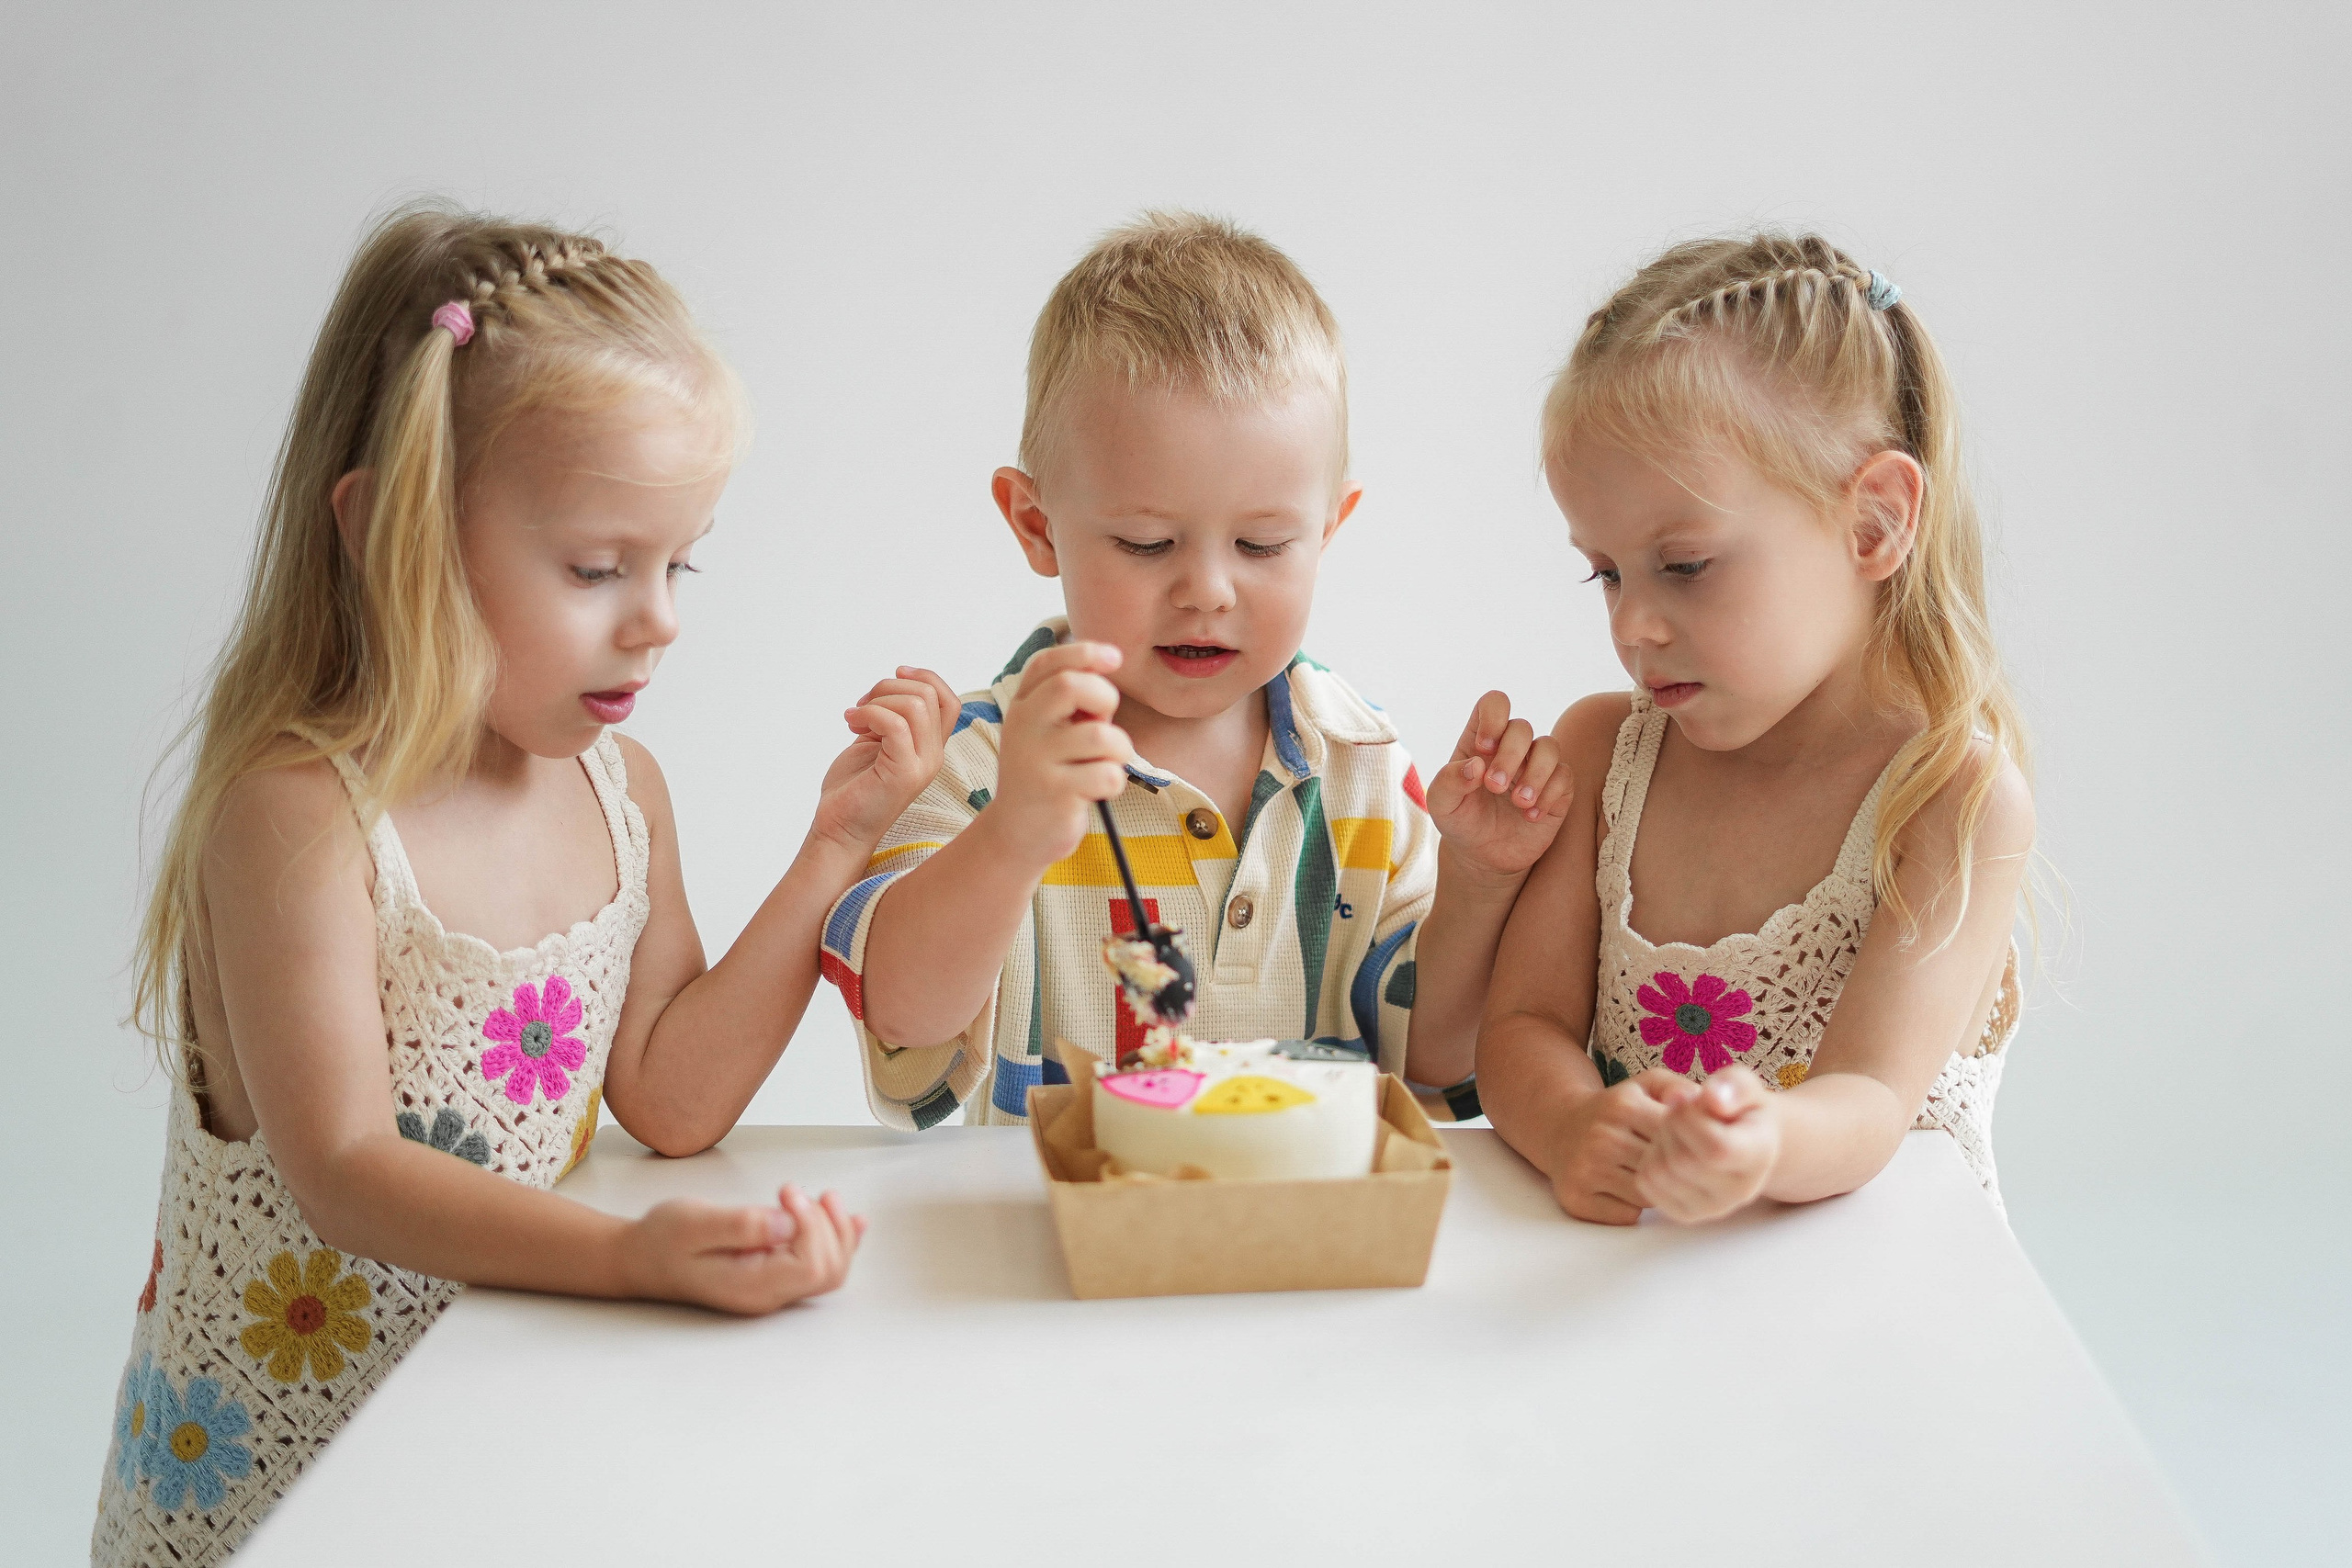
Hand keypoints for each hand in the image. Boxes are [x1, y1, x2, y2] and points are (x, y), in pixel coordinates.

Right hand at [621, 1184, 865, 1313]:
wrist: (638, 1258)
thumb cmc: (661, 1240)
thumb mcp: (693, 1224)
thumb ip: (742, 1225)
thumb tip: (787, 1225)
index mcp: (751, 1286)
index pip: (812, 1264)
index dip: (812, 1225)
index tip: (784, 1192)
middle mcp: (768, 1295)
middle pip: (829, 1269)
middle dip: (827, 1225)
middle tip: (793, 1191)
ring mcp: (773, 1287)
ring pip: (830, 1268)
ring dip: (835, 1230)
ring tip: (823, 1197)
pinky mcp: (773, 1274)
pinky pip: (818, 1264)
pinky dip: (838, 1239)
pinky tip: (851, 1220)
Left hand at [813, 667, 961, 849]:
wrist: (839, 828)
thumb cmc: (854, 788)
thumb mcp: (877, 742)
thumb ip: (891, 718)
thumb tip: (891, 685)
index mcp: (930, 748)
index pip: (949, 700)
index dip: (926, 677)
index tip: (895, 674)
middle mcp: (933, 756)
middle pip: (929, 695)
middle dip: (888, 688)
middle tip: (861, 706)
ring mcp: (922, 765)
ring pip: (915, 705)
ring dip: (877, 700)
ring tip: (854, 717)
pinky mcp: (904, 773)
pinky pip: (895, 724)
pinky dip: (869, 714)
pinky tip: (851, 725)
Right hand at [983, 641, 1133, 870]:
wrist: (1017, 833)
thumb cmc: (1047, 774)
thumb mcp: (1048, 732)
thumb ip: (1072, 702)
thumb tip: (1106, 669)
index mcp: (1022, 706)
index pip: (1048, 663)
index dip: (1084, 652)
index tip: (1114, 657)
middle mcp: (1023, 727)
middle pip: (1070, 686)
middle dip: (1105, 697)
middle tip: (1105, 722)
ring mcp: (1036, 760)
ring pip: (1100, 736)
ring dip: (1119, 749)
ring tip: (1107, 763)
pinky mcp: (1054, 793)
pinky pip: (1107, 775)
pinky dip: (1114, 783)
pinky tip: (1097, 792)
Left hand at [1423, 691, 1572, 878]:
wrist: (1483, 857)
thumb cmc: (1461, 821)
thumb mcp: (1442, 805)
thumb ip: (1448, 781)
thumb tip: (1476, 765)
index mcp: (1481, 741)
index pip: (1495, 704)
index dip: (1493, 717)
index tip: (1483, 747)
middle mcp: (1511, 748)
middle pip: (1522, 727)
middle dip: (1510, 756)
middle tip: (1494, 787)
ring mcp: (1536, 767)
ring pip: (1550, 747)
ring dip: (1535, 774)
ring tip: (1518, 803)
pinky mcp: (1557, 789)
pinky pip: (1565, 777)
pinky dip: (1549, 796)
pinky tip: (1530, 816)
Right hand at [1545, 1068, 1679, 1223]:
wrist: (1558, 1126)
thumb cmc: (1615, 1110)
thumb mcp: (1645, 1086)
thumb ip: (1678, 1089)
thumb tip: (1702, 1104)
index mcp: (1623, 1106)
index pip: (1677, 1139)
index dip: (1689, 1147)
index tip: (1687, 1146)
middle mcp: (1601, 1137)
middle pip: (1664, 1170)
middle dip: (1673, 1171)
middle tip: (1668, 1164)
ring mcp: (1585, 1169)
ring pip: (1648, 1196)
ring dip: (1655, 1191)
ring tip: (1646, 1175)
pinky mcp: (1576, 1198)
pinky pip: (1626, 1215)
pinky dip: (1631, 1207)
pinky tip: (1623, 1190)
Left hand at [1636, 1065, 1780, 1222]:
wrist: (1741, 1138)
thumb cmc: (1739, 1106)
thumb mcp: (1743, 1083)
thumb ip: (1733, 1085)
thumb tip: (1713, 1099)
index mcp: (1759, 1156)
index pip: (1715, 1148)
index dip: (1690, 1118)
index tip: (1691, 1098)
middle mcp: (1740, 1191)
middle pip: (1682, 1160)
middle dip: (1671, 1125)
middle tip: (1681, 1111)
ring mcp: (1713, 1207)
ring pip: (1660, 1173)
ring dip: (1658, 1141)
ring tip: (1677, 1129)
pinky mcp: (1687, 1213)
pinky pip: (1647, 1184)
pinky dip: (1648, 1159)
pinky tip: (1669, 1148)